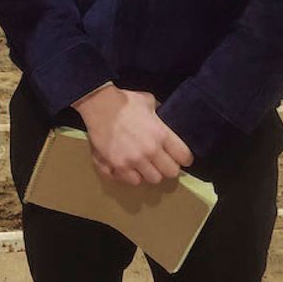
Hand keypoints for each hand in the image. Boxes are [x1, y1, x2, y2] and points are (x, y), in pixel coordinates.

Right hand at [72, 84, 193, 185]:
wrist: (98, 105)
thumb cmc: (123, 100)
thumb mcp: (147, 101)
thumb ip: (157, 111)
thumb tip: (161, 113)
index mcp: (161, 134)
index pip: (184, 157)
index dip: (182, 157)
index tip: (178, 156)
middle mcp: (151, 151)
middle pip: (171, 172)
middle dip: (167, 167)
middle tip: (159, 161)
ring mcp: (134, 160)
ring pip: (153, 179)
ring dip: (149, 173)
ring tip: (143, 165)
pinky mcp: (118, 165)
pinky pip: (133, 181)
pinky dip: (132, 175)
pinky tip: (128, 167)